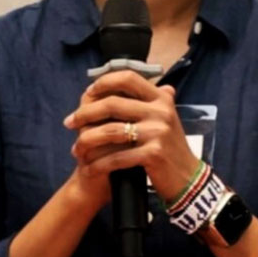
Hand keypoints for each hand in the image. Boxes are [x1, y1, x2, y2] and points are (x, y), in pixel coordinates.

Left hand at [63, 70, 199, 202]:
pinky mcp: (153, 154)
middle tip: (70, 122)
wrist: (187, 178)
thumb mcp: (164, 117)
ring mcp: (157, 133)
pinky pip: (117, 157)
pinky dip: (99, 164)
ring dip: (87, 140)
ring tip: (76, 148)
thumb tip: (117, 79)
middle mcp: (161, 112)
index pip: (128, 78)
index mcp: (161, 99)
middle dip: (85, 113)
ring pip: (110, 131)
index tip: (88, 92)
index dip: (104, 83)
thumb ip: (145, 100)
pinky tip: (89, 168)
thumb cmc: (170, 147)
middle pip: (113, 104)